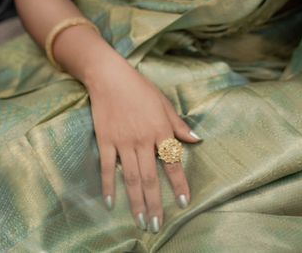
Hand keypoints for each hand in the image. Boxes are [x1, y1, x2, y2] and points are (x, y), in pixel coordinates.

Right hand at [85, 56, 200, 232]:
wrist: (110, 76)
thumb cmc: (140, 88)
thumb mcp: (164, 103)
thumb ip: (178, 124)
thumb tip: (196, 139)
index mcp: (160, 130)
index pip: (172, 162)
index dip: (179, 184)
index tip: (183, 202)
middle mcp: (143, 139)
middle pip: (150, 177)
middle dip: (155, 203)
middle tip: (157, 224)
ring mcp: (123, 141)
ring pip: (131, 177)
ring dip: (136, 201)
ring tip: (140, 220)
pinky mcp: (106, 141)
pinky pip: (107, 168)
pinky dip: (108, 186)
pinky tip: (111, 203)